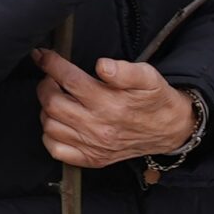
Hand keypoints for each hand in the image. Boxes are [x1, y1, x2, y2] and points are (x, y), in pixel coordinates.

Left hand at [34, 52, 196, 168]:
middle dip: (46, 85)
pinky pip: (56, 149)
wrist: (169, 130)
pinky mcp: (91, 158)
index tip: (43, 55)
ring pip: (50, 125)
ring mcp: (92, 145)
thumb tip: (103, 66)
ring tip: (57, 98)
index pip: (69, 80)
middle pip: (52, 103)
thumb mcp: (149, 77)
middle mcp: (97, 126)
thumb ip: (125, 70)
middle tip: (52, 78)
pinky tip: (60, 123)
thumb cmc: (155, 100)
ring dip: (46, 109)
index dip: (50, 64)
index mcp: (109, 103)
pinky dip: (50, 135)